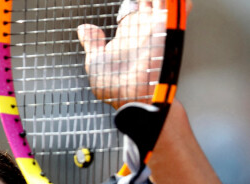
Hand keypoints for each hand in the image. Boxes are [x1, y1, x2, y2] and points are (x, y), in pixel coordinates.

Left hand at [77, 0, 191, 108]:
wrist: (132, 96)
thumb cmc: (113, 87)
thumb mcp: (95, 63)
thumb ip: (92, 43)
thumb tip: (83, 28)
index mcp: (127, 33)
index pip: (131, 8)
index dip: (131, 1)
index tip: (130, 0)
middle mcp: (143, 29)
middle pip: (148, 0)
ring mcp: (157, 27)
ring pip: (162, 0)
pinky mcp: (169, 29)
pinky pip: (178, 7)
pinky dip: (176, 1)